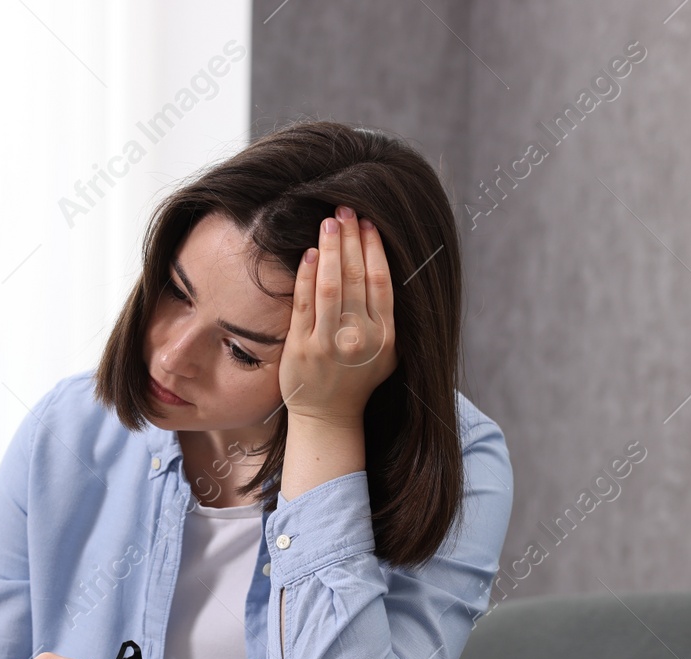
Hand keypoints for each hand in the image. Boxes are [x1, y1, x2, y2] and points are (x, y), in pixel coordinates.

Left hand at [279, 205, 396, 425]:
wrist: (327, 418)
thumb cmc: (357, 380)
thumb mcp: (387, 354)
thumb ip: (388, 318)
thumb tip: (386, 270)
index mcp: (385, 337)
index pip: (381, 282)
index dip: (375, 248)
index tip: (368, 223)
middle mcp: (360, 339)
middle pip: (357, 277)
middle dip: (351, 238)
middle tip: (345, 208)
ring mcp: (329, 343)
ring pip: (331, 285)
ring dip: (331, 248)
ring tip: (329, 221)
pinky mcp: (302, 347)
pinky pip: (304, 304)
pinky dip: (307, 275)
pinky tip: (309, 252)